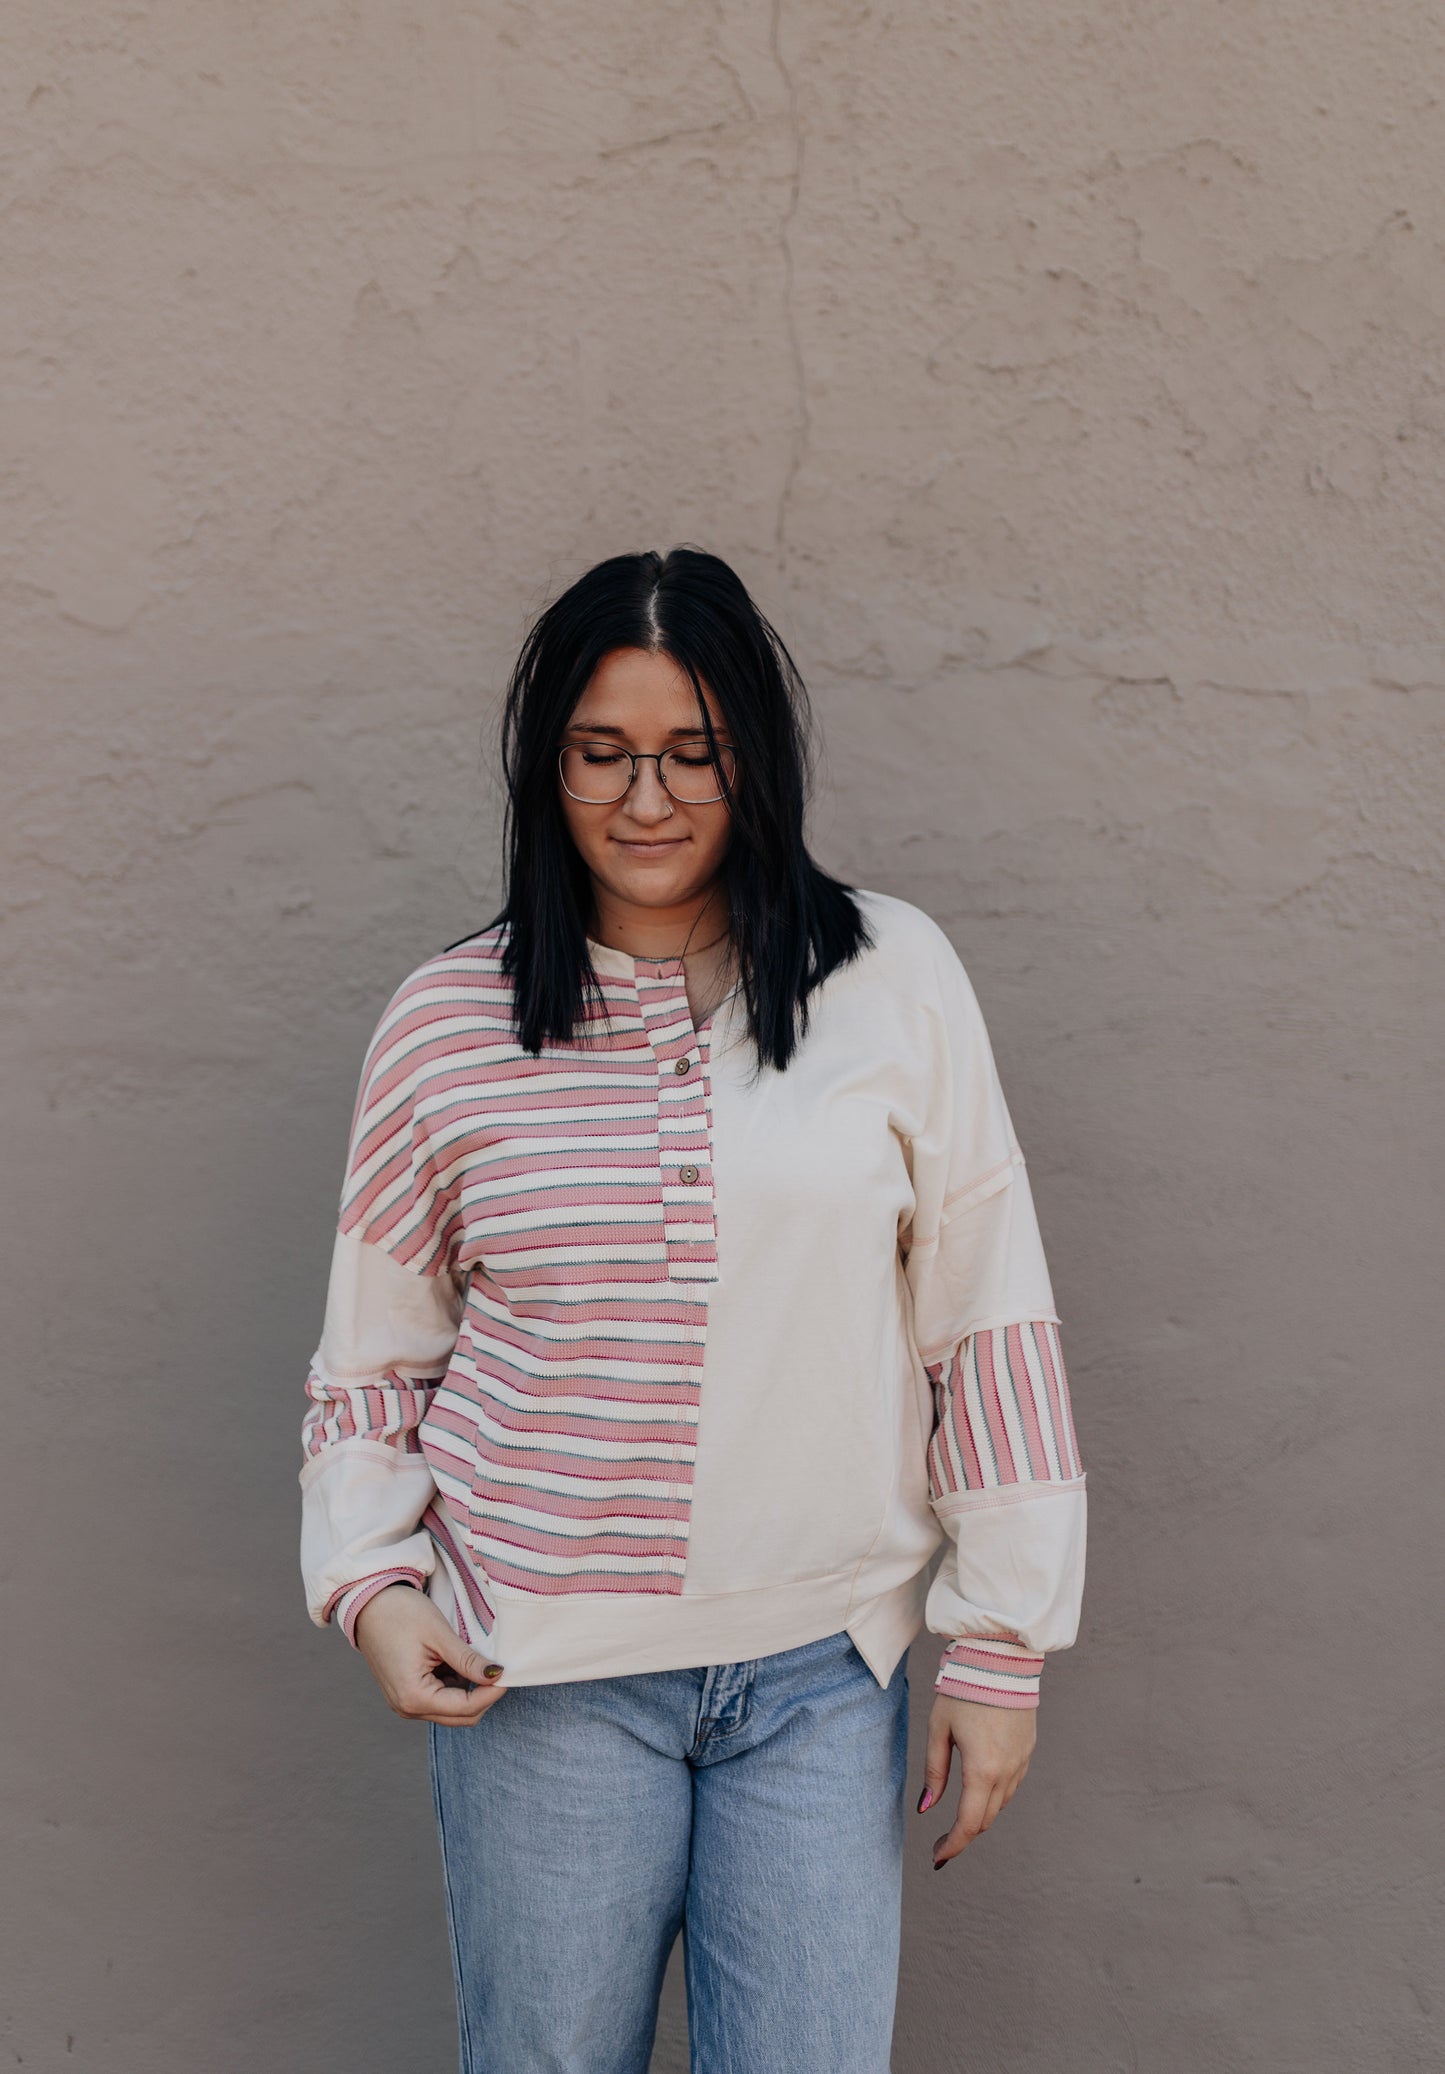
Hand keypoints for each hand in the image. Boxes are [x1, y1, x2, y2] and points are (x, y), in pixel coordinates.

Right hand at [352, 1583, 507, 1725]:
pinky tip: (454, 1660)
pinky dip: (454, 1685)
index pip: (466, 1708)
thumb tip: (497, 1675)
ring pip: (452, 1710)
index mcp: (413, 1697)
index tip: (508, 1672)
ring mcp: (405, 1704)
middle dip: (483, 1695)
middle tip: (496, 1666)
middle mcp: (407, 1708)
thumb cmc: (399, 1614)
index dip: (492, 1692)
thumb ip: (468, 1661)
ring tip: (471, 1658)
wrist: (367, 1603)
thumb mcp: (439, 1635)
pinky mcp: (406, 1694)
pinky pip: (439, 1700)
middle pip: (460, 1717)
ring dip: (468, 1690)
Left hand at [918, 1694, 1035, 1868]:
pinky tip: (979, 1787)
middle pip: (985, 1819)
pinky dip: (994, 1795)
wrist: (1000, 1658)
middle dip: (963, 1834)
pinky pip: (1011, 1785)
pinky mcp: (1028, 1750)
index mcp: (982, 1769)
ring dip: (980, 1814)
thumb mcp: (939, 1729)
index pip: (969, 1824)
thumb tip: (927, 1808)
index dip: (952, 1846)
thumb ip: (935, 1771)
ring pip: (1000, 1804)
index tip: (937, 1857)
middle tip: (942, 1841)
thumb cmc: (963, 1690)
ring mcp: (1022, 1761)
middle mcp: (1007, 1771)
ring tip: (958, 1814)